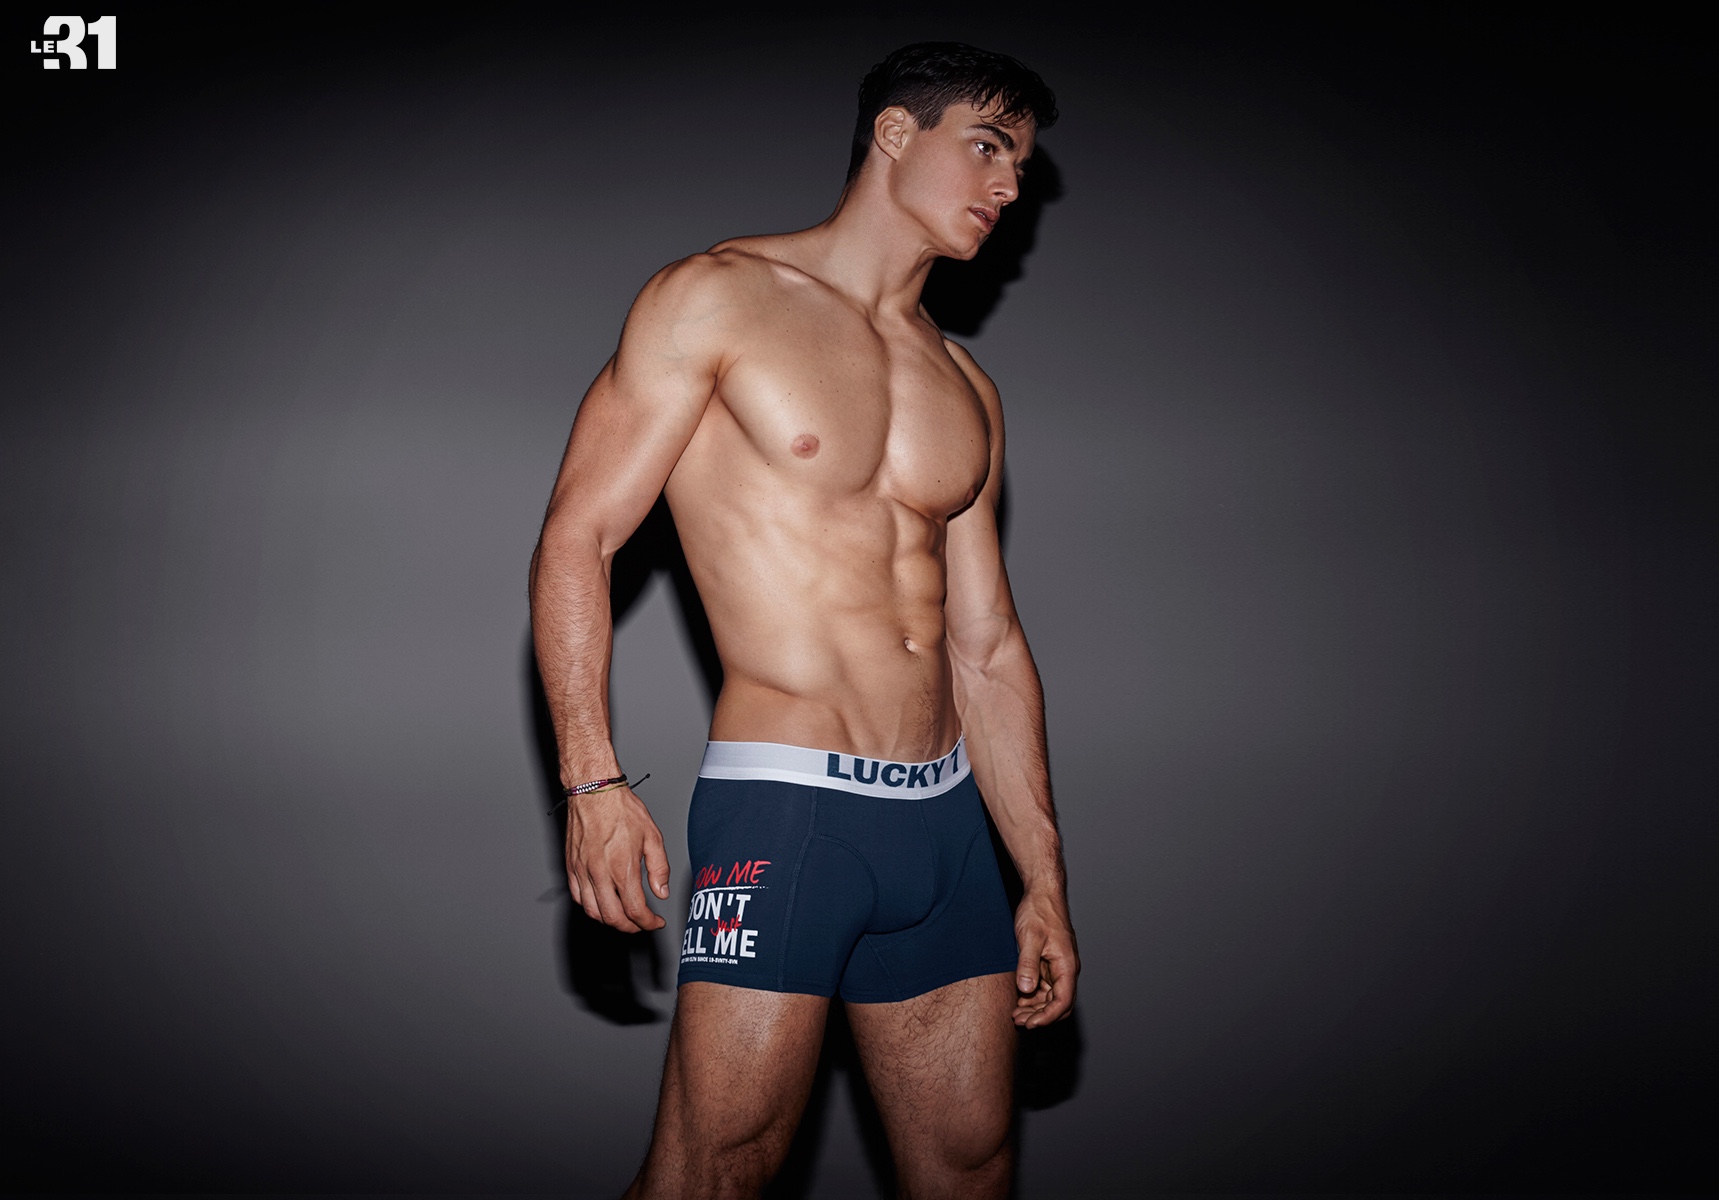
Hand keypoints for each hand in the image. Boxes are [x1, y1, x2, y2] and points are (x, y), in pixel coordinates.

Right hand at [564, 785, 669, 931]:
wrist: (594, 791)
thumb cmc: (621, 809)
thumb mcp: (652, 836)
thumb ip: (659, 868)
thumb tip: (661, 892)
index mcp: (622, 868)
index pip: (635, 911)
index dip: (648, 923)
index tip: (656, 922)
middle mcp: (600, 874)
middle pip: (613, 918)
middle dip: (630, 927)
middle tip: (641, 924)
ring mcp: (582, 871)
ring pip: (593, 911)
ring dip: (610, 920)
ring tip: (623, 916)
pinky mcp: (571, 866)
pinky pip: (578, 897)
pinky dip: (591, 907)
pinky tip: (602, 902)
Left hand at [1012, 888, 1077, 1027]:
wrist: (1042, 893)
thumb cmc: (1039, 911)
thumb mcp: (1030, 938)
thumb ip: (1028, 964)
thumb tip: (1025, 989)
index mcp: (1067, 965)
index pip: (1062, 1002)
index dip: (1047, 1017)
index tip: (1029, 1024)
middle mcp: (1066, 969)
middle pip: (1059, 1005)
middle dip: (1040, 1017)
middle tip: (1018, 1021)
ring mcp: (1058, 967)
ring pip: (1051, 998)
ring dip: (1036, 1009)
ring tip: (1016, 1014)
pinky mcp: (1050, 964)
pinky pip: (1045, 988)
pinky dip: (1034, 997)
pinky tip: (1019, 999)